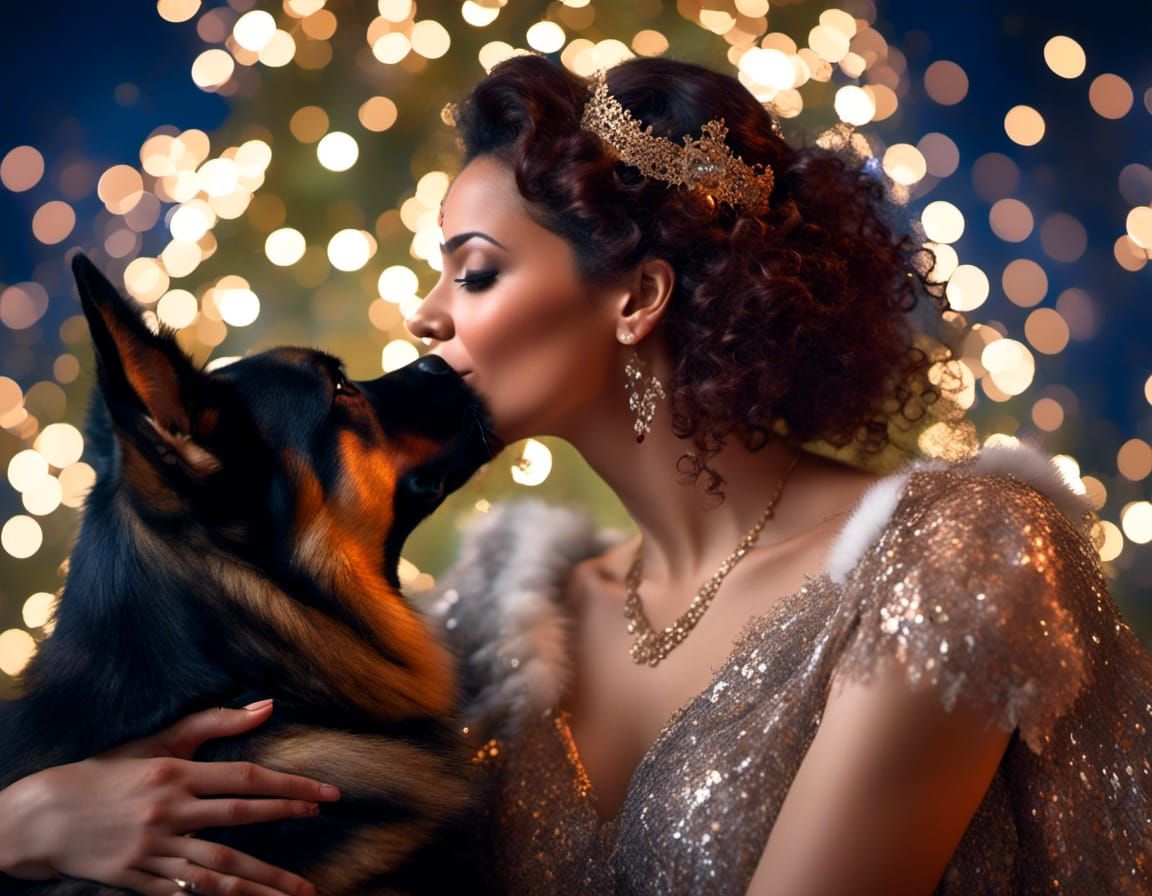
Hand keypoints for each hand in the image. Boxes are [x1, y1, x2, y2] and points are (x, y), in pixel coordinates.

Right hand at [0, 700, 339, 895]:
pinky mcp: (137, 878)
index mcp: (175, 774)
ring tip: (299, 892)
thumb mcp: (159, 743)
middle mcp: (167, 810)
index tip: (325, 795)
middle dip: (285, 822)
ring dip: (262, 881)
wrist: (45, 815)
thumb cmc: (109, 773)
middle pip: (238, 818)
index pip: (246, 778)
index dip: (289, 787)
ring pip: (218, 865)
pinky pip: (186, 891)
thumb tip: (269, 706)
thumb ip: (215, 724)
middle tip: (323, 829)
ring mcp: (152, 848)